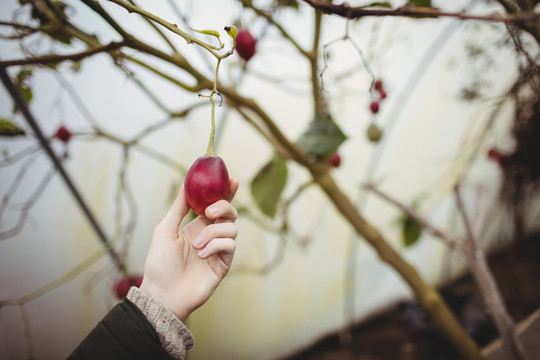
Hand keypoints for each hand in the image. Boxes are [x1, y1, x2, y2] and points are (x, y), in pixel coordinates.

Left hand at [139, 178, 238, 320]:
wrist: (162, 293)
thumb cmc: (159, 264)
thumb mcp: (165, 229)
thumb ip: (178, 207)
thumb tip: (185, 183)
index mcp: (198, 226)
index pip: (217, 205)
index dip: (227, 192)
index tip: (231, 179)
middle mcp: (211, 236)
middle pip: (230, 213)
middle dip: (223, 207)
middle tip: (209, 212)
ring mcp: (219, 250)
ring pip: (231, 229)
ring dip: (212, 233)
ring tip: (195, 246)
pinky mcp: (224, 263)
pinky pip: (230, 245)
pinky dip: (215, 246)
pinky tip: (201, 255)